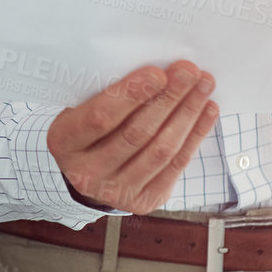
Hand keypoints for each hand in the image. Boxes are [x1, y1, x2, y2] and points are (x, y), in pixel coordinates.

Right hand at [46, 60, 219, 214]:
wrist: (85, 170)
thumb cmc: (87, 126)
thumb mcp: (80, 107)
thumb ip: (108, 94)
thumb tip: (157, 71)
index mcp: (64, 142)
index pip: (100, 117)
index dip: (131, 95)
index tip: (158, 72)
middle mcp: (87, 172)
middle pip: (136, 133)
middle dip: (168, 99)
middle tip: (189, 72)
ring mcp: (115, 191)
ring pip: (161, 150)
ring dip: (187, 115)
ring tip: (203, 87)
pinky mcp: (143, 200)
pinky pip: (176, 166)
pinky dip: (194, 135)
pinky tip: (206, 111)